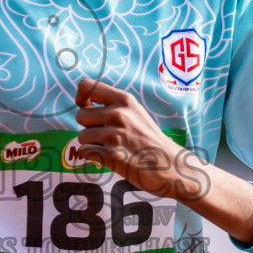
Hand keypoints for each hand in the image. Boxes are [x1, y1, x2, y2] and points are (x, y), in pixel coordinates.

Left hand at [74, 76, 204, 200]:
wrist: (171, 166)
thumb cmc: (151, 141)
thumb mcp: (136, 114)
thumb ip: (113, 107)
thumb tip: (83, 104)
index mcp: (125, 100)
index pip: (87, 85)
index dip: (81, 98)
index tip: (87, 108)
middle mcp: (119, 114)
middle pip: (81, 115)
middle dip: (88, 127)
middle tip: (105, 136)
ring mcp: (115, 135)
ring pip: (82, 136)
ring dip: (92, 144)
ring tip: (111, 148)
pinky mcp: (112, 155)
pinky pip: (84, 152)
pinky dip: (92, 157)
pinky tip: (108, 158)